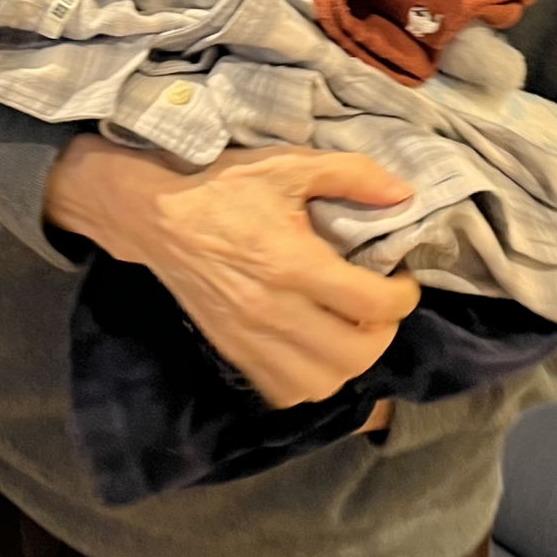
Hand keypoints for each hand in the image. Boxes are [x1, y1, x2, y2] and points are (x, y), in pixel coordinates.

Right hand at [46, 137, 418, 410]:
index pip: (372, 304)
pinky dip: (310, 380)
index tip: (400, 280)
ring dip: (349, 363)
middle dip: (382, 334)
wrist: (153, 213)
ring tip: (350, 330)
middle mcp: (272, 310)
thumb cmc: (223, 185)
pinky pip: (284, 392)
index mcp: (291, 262)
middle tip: (379, 307)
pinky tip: (315, 349)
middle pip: (355, 355)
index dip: (403, 296)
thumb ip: (352, 174)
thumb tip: (404, 195)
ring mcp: (249, 337)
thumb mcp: (289, 164)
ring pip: (321, 384)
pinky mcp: (231, 350)